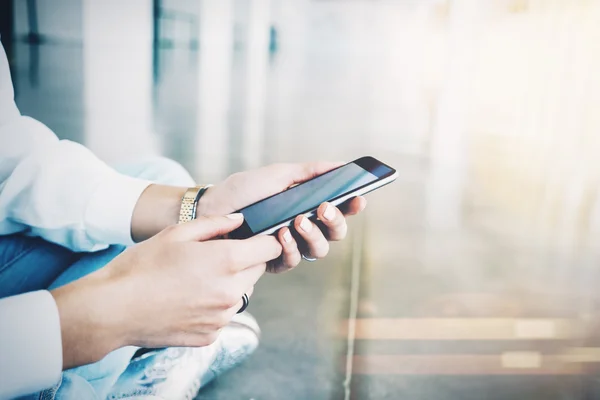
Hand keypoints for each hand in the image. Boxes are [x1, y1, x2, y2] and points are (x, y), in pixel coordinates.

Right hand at [52, 214, 281, 368]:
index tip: (252, 240)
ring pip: (241, 294)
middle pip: (257, 271)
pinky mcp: (211, 336)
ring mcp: (222, 317)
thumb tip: (239, 220)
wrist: (113, 310)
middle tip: (213, 258)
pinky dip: (213, 307)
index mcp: (226, 261)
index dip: (263, 241)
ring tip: (195, 280)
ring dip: (229, 285)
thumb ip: (215, 224)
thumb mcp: (176, 233)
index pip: (270, 249)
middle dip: (244, 261)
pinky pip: (223, 316)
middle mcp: (231, 292)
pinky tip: (187, 300)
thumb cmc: (141, 267)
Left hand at [198, 162, 366, 272]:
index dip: (352, 206)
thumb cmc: (243, 191)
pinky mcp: (273, 261)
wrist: (212, 208)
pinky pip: (293, 260)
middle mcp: (303, 228)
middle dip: (335, 221)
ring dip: (313, 235)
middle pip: (335, 233)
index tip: (359, 197)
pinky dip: (291, 247)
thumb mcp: (278, 175)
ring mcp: (290, 246)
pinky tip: (282, 235)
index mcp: (308, 206)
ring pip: (318, 251)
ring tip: (299, 220)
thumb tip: (340, 165)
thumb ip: (310, 171)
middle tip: (325, 208)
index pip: (339, 209)